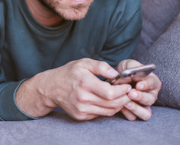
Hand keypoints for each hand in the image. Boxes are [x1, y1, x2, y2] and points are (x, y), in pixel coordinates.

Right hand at [15, 58, 131, 120]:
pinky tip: (107, 101)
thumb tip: (116, 74)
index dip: (122, 91)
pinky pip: (100, 115)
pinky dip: (107, 109)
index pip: (110, 93)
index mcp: (84, 83)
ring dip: (118, 105)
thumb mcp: (83, 63)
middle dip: (124, 98)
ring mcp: (81, 109)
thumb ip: (101, 66)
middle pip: (112, 104)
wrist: (51, 88)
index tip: (126, 86)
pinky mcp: (80, 116)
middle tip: (128, 92)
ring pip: (108, 111)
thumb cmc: (69, 73)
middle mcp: (83, 98)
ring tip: (120, 96)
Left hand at [115, 59, 161, 120]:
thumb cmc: (125, 71)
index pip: (153, 83)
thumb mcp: (128, 65)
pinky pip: (133, 117)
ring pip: (145, 113)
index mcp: (152, 82)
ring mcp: (144, 106)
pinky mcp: (135, 113)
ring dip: (135, 108)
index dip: (146, 84)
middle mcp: (151, 95)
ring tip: (126, 102)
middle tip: (130, 93)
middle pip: (150, 99)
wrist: (115, 80)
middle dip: (140, 97)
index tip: (138, 85)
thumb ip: (131, 68)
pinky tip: (120, 107)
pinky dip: (127, 113)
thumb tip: (129, 75)